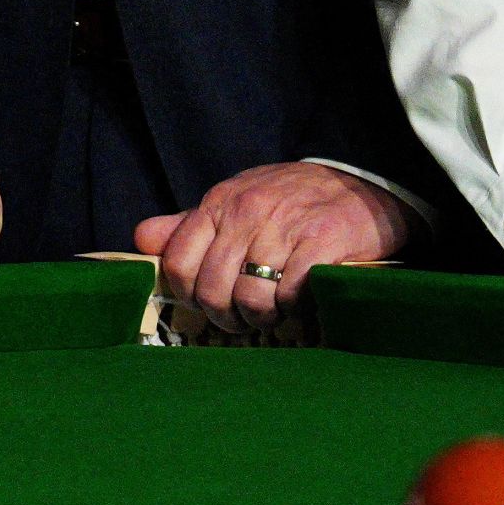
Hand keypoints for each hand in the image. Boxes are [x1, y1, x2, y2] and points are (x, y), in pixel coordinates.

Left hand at [133, 162, 411, 332]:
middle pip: (213, 290)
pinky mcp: (323, 243)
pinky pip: (291, 294)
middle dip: (226, 316)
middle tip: (245, 317)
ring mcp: (285, 227)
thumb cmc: (292, 200)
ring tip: (275, 310)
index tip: (208, 302)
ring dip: (262, 317)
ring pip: (250, 299)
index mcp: (220, 203)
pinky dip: (293, 308)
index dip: (189, 295)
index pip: (178, 263)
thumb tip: (141, 240)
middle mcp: (247, 212)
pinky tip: (300, 300)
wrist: (362, 187)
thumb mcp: (236, 200)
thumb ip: (188, 225)